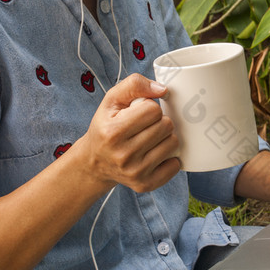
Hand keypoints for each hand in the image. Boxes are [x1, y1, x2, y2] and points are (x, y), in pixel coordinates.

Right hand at [77, 73, 179, 191]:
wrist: (94, 162)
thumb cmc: (106, 127)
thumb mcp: (112, 100)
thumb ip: (135, 85)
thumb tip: (163, 90)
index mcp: (113, 132)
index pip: (153, 109)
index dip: (150, 107)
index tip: (139, 113)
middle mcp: (123, 155)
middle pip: (166, 126)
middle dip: (159, 122)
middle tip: (146, 127)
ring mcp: (135, 172)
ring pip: (173, 143)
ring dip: (165, 138)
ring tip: (149, 140)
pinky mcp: (144, 184)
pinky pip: (175, 165)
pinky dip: (169, 158)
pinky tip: (154, 155)